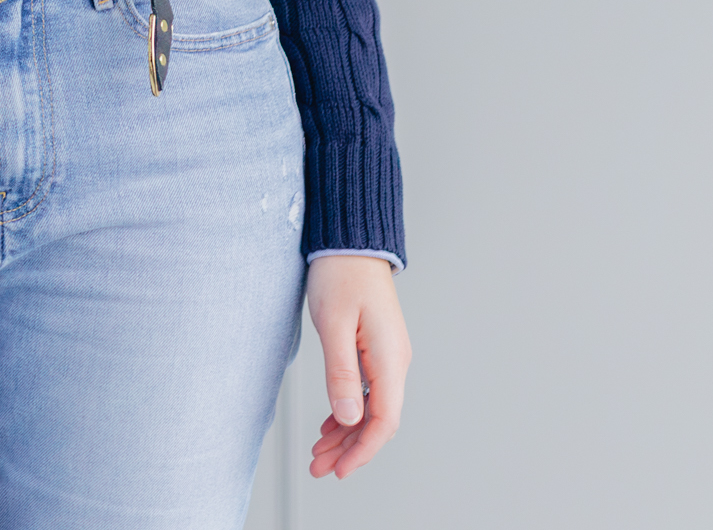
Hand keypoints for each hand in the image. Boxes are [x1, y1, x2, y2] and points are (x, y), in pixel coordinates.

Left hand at [305, 255, 408, 479]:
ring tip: (318, 452)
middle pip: (377, 421)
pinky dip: (347, 411)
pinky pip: (366, 392)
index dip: (362, 450)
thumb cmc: (341, 275)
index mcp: (389, 359)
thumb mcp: (334, 325)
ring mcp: (386, 357)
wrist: (350, 242)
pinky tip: (330, 424)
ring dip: (346, 433)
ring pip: (370, 409)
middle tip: (318, 467)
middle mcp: (394, 363)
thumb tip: (349, 418)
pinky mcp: (374, 350)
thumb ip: (341, 373)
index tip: (339, 470)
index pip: (384, 421)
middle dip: (349, 449)